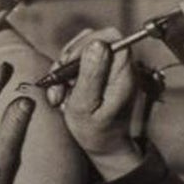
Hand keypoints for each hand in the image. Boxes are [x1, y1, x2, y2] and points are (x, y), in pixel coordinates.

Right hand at [45, 28, 141, 180]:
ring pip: (81, 49)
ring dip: (63, 68)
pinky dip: (64, 74)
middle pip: (92, 39)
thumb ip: (91, 74)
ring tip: (60, 92)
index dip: (87, 44)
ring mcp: (109, 69)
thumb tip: (97, 43)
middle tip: (61, 82)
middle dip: (69, 58)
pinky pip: (77, 61)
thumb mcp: (86, 106)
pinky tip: (63, 91)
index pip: (110, 37)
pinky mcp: (98, 73)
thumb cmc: (95, 131)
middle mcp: (119, 67)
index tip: (70, 65)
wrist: (102, 145)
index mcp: (123, 73)